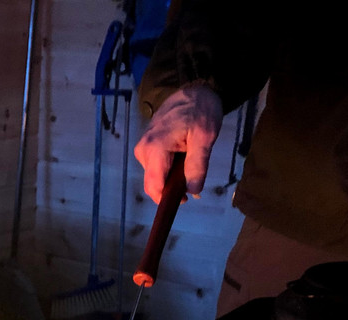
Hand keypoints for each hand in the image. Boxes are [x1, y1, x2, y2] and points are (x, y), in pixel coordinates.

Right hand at [134, 85, 223, 202]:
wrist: (192, 89)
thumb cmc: (200, 110)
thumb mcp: (205, 138)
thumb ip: (197, 165)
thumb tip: (193, 191)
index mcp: (155, 148)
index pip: (154, 185)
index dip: (166, 199)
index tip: (185, 202)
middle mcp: (143, 151)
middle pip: (153, 183)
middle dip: (171, 190)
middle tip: (194, 188)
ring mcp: (142, 149)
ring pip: (154, 177)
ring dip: (170, 181)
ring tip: (191, 171)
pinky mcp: (145, 148)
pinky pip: (155, 168)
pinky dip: (168, 172)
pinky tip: (182, 164)